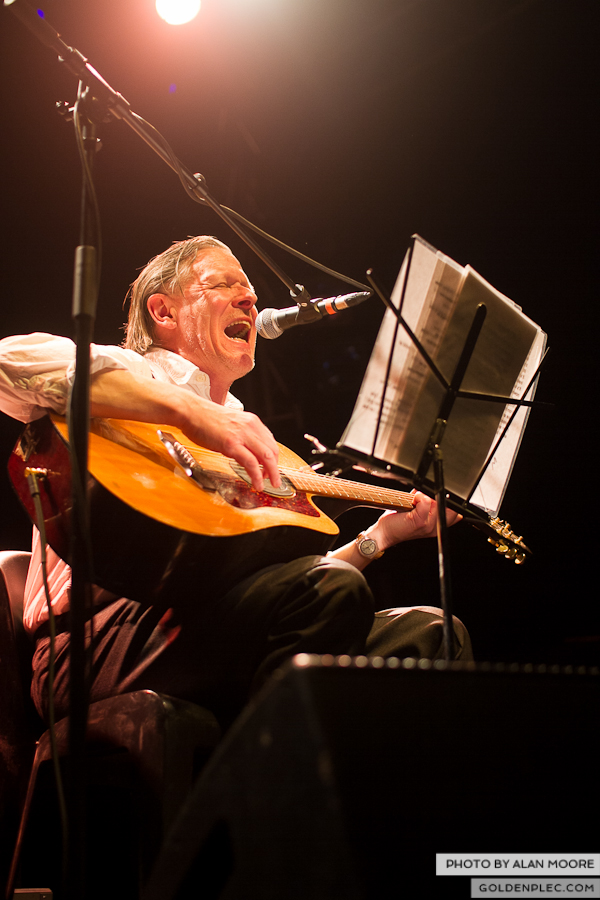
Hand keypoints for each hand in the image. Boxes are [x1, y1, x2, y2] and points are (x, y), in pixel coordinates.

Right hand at [90, 368, 279, 491]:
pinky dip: (257, 475)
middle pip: (273, 450)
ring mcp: (242, 434)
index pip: (271, 442)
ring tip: (270, 485)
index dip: (274, 458)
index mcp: (252, 421)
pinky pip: (251, 462)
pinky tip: (257, 484)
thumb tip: (246, 451)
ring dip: (271, 474)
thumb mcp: (230, 424)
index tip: (271, 469)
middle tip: (274, 480)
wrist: (189, 410)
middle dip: (276, 468)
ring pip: (266, 457)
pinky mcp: (232, 444)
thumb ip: (241, 435)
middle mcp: (250, 426)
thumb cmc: (204, 418)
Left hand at [372, 491, 461, 548]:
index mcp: (438, 525)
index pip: (455, 511)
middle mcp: (435, 527)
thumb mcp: (417, 511)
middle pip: (448, 504)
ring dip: (424, 496)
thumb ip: (428, 502)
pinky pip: (425, 501)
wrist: (385, 533)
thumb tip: (433, 488)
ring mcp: (428, 525)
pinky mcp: (419, 522)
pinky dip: (417, 496)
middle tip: (422, 500)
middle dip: (436, 496)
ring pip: (436, 501)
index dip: (447, 500)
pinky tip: (411, 502)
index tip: (437, 496)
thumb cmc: (399, 522)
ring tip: (414, 502)